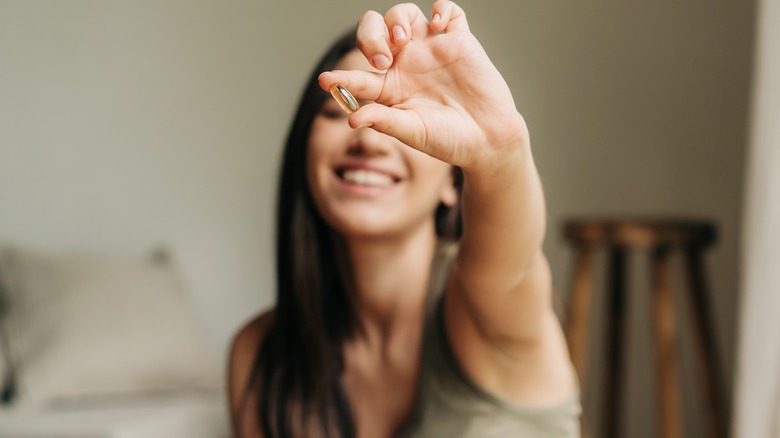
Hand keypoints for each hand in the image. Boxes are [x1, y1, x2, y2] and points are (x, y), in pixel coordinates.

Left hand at [318, 0, 527, 169]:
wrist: (488, 141)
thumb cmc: (449, 140)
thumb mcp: (413, 132)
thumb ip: (384, 121)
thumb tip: (352, 117)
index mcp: (390, 88)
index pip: (359, 76)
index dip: (341, 77)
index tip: (327, 81)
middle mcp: (407, 64)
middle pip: (375, 31)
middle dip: (370, 36)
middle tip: (383, 57)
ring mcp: (432, 50)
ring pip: (404, 16)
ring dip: (397, 19)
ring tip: (403, 39)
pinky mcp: (460, 42)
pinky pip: (449, 12)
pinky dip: (443, 9)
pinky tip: (439, 23)